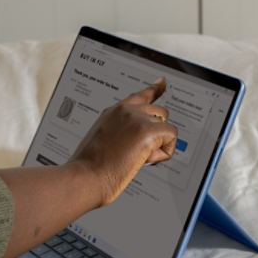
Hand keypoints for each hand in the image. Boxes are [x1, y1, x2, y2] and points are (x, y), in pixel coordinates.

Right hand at [67, 77, 177, 206]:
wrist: (86, 175)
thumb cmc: (89, 166)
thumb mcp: (102, 140)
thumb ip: (121, 132)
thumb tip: (140, 141)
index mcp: (113, 112)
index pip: (139, 96)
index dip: (154, 89)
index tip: (162, 82)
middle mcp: (125, 111)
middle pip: (160, 113)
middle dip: (156, 133)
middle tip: (139, 153)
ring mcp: (136, 118)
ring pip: (166, 127)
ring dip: (158, 146)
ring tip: (137, 159)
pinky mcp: (147, 131)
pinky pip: (171, 138)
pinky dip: (164, 153)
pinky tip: (147, 160)